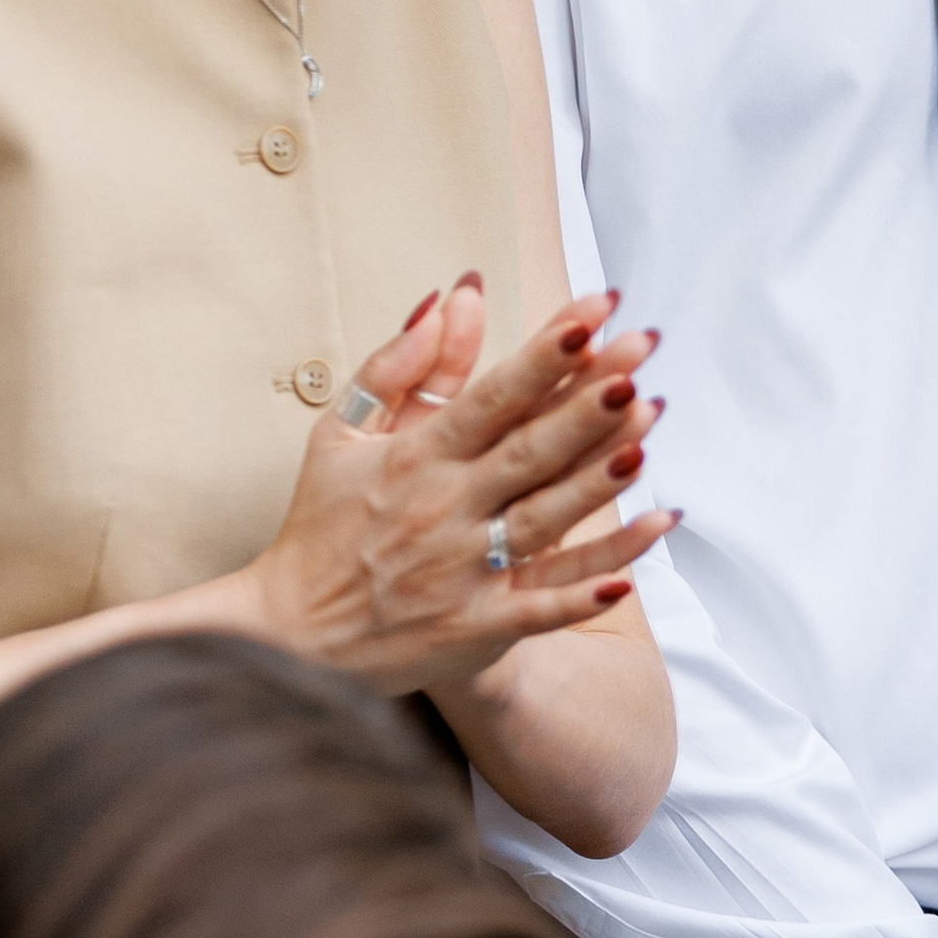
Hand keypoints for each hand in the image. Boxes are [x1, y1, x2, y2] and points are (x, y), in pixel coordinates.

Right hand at [243, 277, 672, 696]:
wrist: (290, 636)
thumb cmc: (321, 525)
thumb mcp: (341, 434)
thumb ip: (399, 365)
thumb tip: (451, 301)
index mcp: (416, 458)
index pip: (491, 396)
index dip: (544, 355)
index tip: (593, 313)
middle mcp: (445, 509)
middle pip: (530, 449)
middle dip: (588, 401)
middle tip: (640, 355)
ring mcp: (464, 570)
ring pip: (545, 519)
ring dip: (599, 479)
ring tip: (648, 434)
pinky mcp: (477, 626)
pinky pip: (544, 604)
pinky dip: (589, 588)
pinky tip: (639, 559)